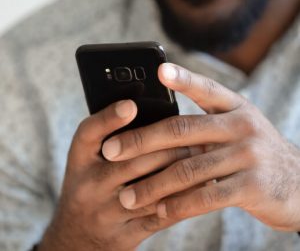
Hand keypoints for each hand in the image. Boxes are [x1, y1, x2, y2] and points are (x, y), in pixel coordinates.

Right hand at [38, 100, 188, 250]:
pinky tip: (199, 187)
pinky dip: (182, 200)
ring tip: (202, 158)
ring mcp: (106, 212)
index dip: (109, 118)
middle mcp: (89, 184)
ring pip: (150, 190)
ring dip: (180, 173)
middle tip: (196, 135)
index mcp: (79, 159)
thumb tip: (142, 109)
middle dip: (169, 148)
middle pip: (132, 162)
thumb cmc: (89, 185)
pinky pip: (159, 216)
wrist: (76, 236)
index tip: (131, 105)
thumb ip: (109, 136)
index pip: (89, 133)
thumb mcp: (87, 159)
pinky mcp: (124, 234)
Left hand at [102, 63, 299, 231]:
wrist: (295, 181)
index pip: (205, 88)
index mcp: (234, 106)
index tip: (158, 70)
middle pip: (182, 130)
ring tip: (126, 196)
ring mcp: (249, 155)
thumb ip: (203, 123)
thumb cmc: (250, 150)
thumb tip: (156, 124)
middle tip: (110, 151)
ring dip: (153, 184)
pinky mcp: (253, 186)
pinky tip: (159, 211)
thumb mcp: (234, 128)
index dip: (182, 78)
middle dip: (141, 141)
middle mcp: (242, 125)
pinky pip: (207, 196)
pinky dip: (179, 205)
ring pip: (189, 169)